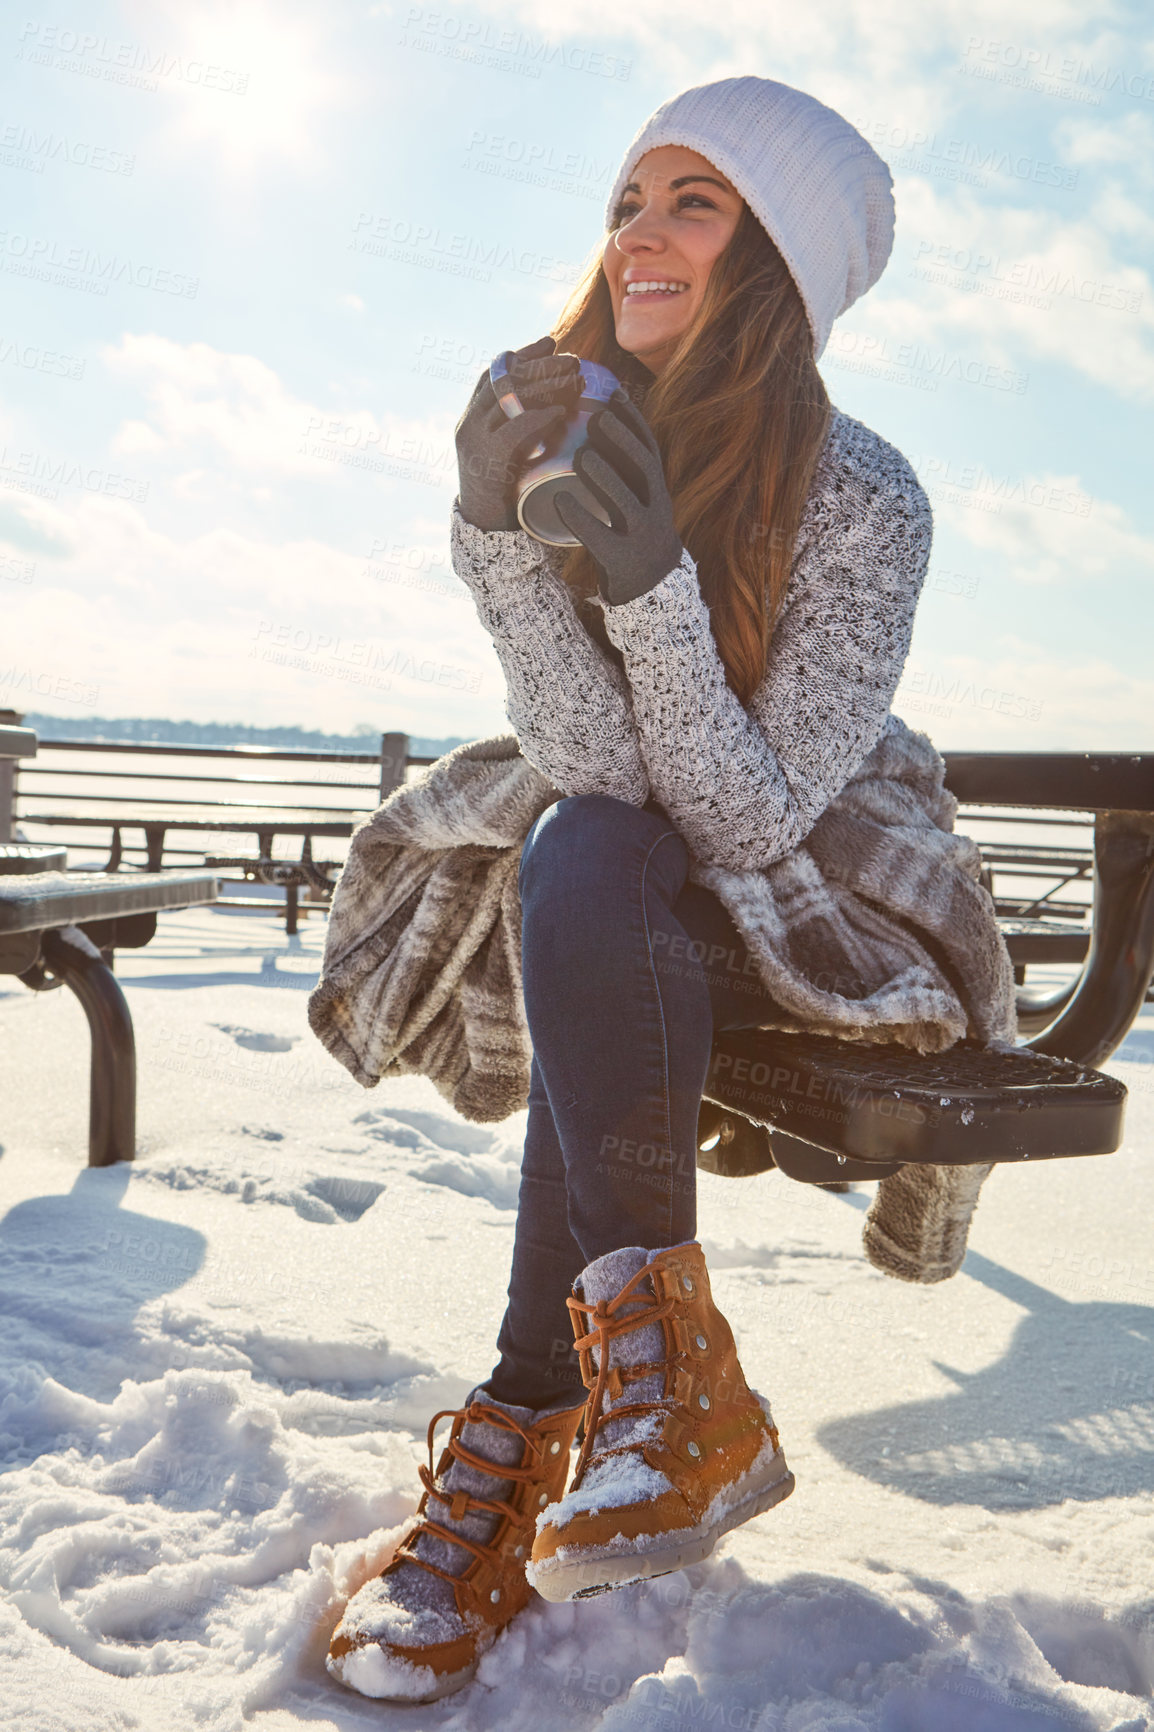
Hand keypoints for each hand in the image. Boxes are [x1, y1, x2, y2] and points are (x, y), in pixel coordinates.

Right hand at [455, 335, 582, 531]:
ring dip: (545, 385)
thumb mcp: (515, 451)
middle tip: (573, 359)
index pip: (494, 373)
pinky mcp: (485, 461)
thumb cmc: (509, 492)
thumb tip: (560, 401)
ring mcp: (473, 441)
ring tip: (575, 378)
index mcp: (473, 418)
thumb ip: (526, 426)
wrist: (487, 531)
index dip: (522, 354)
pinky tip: (560, 411)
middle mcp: (469, 424)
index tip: (551, 341)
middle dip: (541, 364)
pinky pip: (511, 430)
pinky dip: (537, 417)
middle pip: (503, 379)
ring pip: (508, 398)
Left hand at [553, 390, 683, 605]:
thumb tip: (598, 418)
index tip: (614, 394)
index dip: (635, 421)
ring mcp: (640, 535)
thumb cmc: (635, 529)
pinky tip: (561, 500)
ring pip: (627, 502)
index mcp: (656, 489)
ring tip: (580, 455)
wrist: (653, 584)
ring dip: (604, 477)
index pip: (650, 449)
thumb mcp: (638, 496)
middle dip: (623, 442)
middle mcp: (655, 509)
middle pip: (645, 470)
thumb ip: (624, 467)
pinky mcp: (622, 559)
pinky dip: (581, 519)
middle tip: (597, 418)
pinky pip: (602, 538)